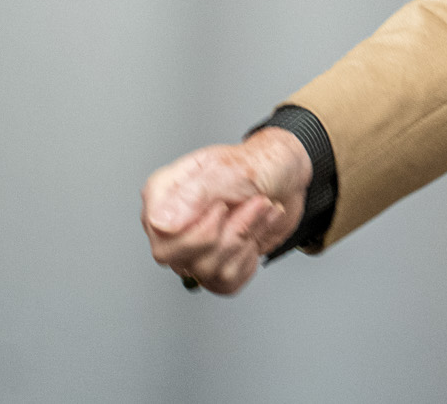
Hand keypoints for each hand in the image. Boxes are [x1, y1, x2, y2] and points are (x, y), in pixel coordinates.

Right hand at [141, 127, 311, 294]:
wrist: (285, 176)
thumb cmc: (256, 164)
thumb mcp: (231, 169)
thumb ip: (194, 194)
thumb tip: (161, 223)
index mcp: (164, 195)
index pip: (161, 234)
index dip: (200, 229)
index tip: (225, 206)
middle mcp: (171, 226)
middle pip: (179, 259)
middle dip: (229, 234)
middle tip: (253, 203)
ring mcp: (189, 249)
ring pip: (207, 271)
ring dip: (246, 238)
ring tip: (262, 208)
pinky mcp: (212, 266)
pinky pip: (225, 283)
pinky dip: (249, 258)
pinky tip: (257, 231)